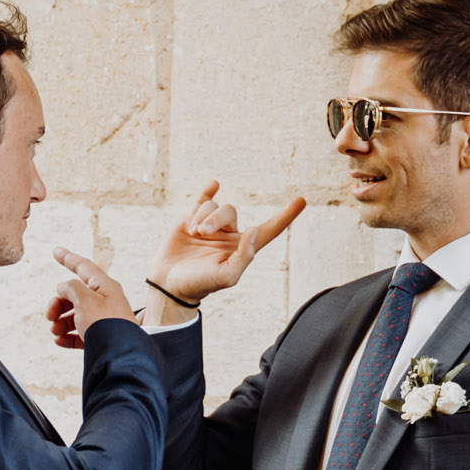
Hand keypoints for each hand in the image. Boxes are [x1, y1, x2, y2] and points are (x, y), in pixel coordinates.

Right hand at [44, 247, 136, 348]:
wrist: (120, 354)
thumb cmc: (105, 323)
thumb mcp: (84, 299)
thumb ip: (71, 287)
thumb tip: (64, 286)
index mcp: (104, 286)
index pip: (84, 267)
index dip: (68, 258)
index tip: (56, 250)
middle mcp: (105, 300)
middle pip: (75, 295)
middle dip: (58, 304)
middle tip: (50, 315)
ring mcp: (104, 319)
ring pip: (76, 315)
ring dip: (61, 322)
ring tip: (55, 331)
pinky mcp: (102, 336)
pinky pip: (81, 333)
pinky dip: (68, 336)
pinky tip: (60, 341)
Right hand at [146, 182, 305, 308]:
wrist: (168, 283)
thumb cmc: (200, 284)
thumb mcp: (227, 276)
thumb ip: (244, 256)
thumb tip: (256, 231)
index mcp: (242, 248)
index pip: (269, 229)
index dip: (286, 215)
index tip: (301, 200)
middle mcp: (229, 234)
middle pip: (231, 213)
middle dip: (215, 220)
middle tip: (202, 234)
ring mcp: (210, 225)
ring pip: (214, 207)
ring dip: (203, 217)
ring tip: (193, 233)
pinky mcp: (191, 219)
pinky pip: (204, 199)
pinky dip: (208, 191)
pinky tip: (214, 185)